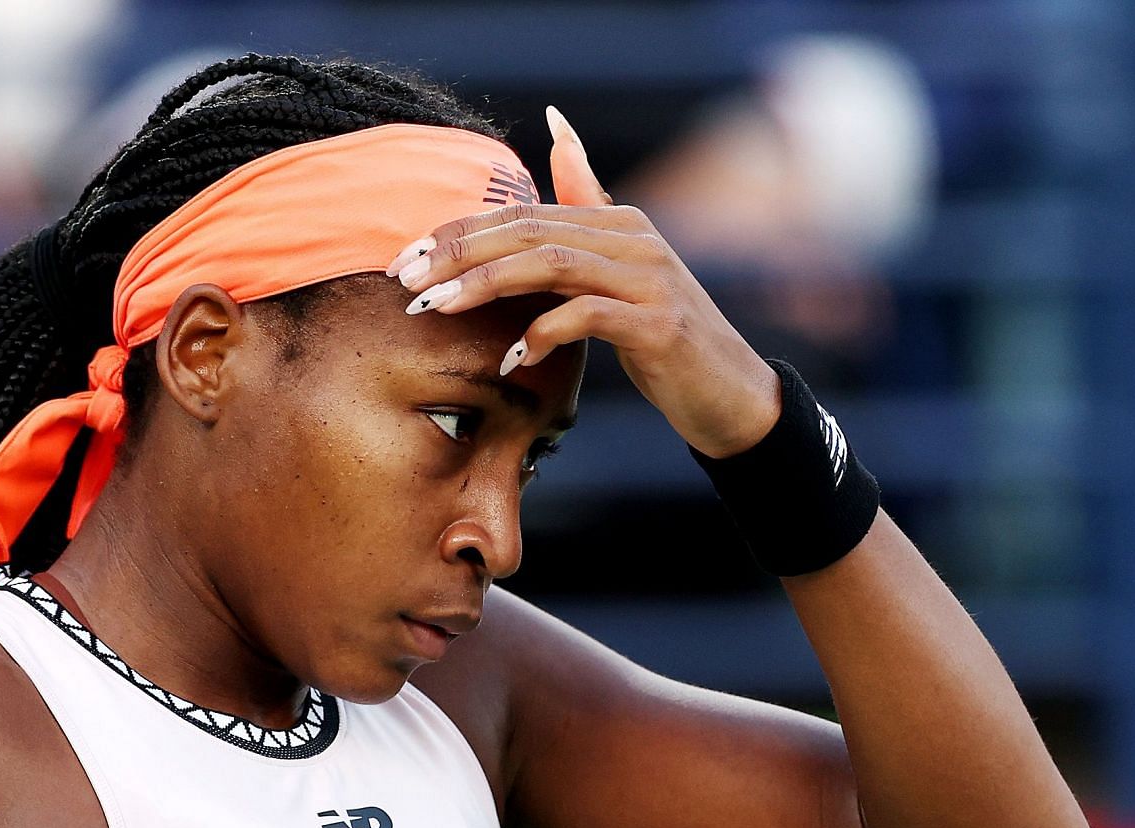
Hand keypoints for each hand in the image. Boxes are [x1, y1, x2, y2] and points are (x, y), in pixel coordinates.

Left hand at [386, 106, 782, 457]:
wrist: (729, 392)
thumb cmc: (661, 335)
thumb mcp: (618, 268)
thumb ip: (587, 202)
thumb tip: (555, 127)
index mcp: (615, 221)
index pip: (522, 214)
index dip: (458, 233)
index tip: (405, 260)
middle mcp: (633, 239)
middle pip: (529, 231)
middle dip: (458, 254)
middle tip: (406, 282)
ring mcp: (649, 279)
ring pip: (551, 264)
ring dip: (485, 285)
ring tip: (438, 309)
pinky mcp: (659, 324)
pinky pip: (587, 316)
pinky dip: (543, 334)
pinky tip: (512, 359)